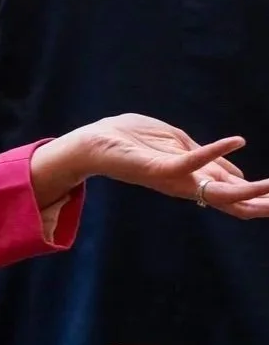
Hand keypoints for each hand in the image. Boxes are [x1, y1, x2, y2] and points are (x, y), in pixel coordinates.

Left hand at [31, 114, 268, 218]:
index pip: (233, 196)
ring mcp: (174, 179)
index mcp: (193, 181)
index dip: (259, 200)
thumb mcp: (179, 146)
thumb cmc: (133, 141)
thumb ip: (207, 161)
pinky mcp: (160, 168)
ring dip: (248, 188)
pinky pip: (191, 162)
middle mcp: (187, 186)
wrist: (93, 143)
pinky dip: (215, 152)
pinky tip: (237, 142)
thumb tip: (240, 173)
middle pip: (232, 201)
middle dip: (261, 203)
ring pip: (218, 190)